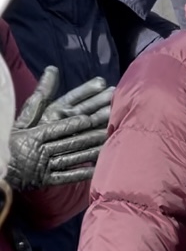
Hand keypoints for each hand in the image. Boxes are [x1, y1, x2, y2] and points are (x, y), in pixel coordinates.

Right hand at [7, 67, 109, 191]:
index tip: (87, 119)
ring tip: (109, 144)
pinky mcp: (48, 180)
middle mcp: (40, 151)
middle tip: (109, 127)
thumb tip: (52, 70)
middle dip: (90, 134)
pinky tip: (98, 168)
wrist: (1, 170)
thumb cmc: (13, 138)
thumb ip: (39, 97)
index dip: (71, 125)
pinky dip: (83, 173)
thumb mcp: (22, 118)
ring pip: (72, 158)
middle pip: (69, 142)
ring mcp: (45, 166)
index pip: (55, 129)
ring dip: (91, 152)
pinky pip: (68, 177)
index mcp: (33, 135)